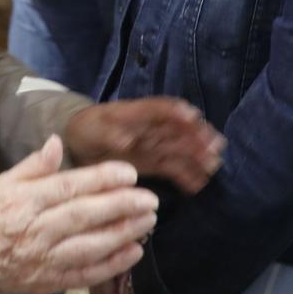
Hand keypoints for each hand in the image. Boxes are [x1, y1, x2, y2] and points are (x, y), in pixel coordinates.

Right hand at [0, 136, 155, 293]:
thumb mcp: (2, 183)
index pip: (69, 187)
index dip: (101, 178)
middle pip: (85, 216)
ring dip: (123, 234)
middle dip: (121, 206)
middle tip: (150, 198)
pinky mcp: (50, 282)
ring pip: (90, 246)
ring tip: (148, 222)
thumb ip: (33, 165)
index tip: (129, 172)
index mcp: (24, 201)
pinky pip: (85, 275)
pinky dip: (112, 266)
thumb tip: (57, 142)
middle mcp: (36, 230)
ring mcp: (44, 259)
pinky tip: (134, 252)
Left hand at [62, 99, 224, 192]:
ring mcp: (154, 146)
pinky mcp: (153, 163)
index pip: (162, 109)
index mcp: (137, 112)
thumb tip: (127, 140)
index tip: (194, 117)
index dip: (178, 112)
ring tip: (213, 165)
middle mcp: (151, 128)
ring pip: (180, 149)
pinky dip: (186, 175)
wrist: (78, 142)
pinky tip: (199, 184)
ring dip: (197, 155)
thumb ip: (110, 133)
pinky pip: (173, 168)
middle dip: (197, 136)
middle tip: (215, 145)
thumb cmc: (87, 129)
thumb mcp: (94, 129)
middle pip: (179, 130)